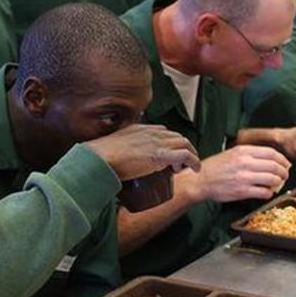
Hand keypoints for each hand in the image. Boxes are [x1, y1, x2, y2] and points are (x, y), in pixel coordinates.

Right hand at [84, 124, 200, 179]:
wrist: (100, 158)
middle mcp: (151, 132)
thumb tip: (113, 163)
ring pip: (184, 143)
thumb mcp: (112, 146)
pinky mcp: (160, 155)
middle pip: (176, 136)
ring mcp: (157, 142)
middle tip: (178, 163)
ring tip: (186, 167)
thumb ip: (116, 149)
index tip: (167, 154)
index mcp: (140, 128)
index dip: (169, 142)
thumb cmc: (101, 157)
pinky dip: (194, 161)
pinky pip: (185, 155)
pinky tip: (195, 168)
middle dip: (181, 148)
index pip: (162, 131)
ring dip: (189, 154)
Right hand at [192, 145, 290, 201]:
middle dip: (283, 172)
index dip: (282, 159)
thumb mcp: (232, 153)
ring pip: (272, 179)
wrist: (199, 181)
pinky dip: (269, 193)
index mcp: (243, 151)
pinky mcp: (242, 191)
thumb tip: (268, 159)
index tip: (285, 164)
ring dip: (278, 183)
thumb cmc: (214, 168)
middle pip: (274, 166)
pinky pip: (264, 192)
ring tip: (276, 185)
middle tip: (284, 176)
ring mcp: (244, 178)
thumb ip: (249, 154)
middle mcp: (245, 163)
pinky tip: (266, 193)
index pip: (271, 153)